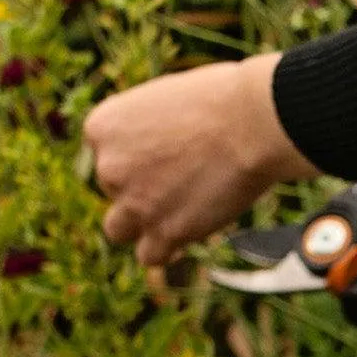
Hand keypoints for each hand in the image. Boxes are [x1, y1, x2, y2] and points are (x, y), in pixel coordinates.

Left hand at [88, 53, 315, 264]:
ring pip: (119, 229)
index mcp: (102, 128)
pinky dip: (166, 250)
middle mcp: (108, 167)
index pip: (106, 154)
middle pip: (114, 189)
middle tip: (189, 176)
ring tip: (179, 213)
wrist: (254, 123)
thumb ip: (148, 130)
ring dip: (142, 224)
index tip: (172, 153)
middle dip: (144, 187)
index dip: (138, 156)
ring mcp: (134, 203)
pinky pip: (151, 256)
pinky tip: (185, 238)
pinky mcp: (166, 231)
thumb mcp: (167, 100)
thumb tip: (157, 155)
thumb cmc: (224, 100)